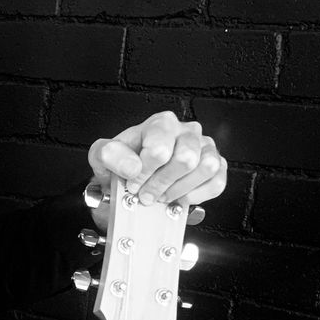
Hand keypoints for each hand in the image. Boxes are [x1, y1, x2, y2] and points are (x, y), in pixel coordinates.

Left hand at [87, 110, 225, 223]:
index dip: (144, 173)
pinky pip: (217, 182)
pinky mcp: (216, 165)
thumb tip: (132, 167)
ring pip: (206, 168)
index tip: (133, 183)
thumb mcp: (103, 156)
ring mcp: (204, 147)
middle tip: (147, 193)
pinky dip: (197, 195)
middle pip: (186, 159)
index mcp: (161, 124)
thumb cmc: (124, 161)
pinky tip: (180, 196)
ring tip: (163, 194)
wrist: (133, 174)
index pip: (159, 149)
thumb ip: (109, 156)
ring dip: (180, 189)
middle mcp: (186, 131)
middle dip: (162, 184)